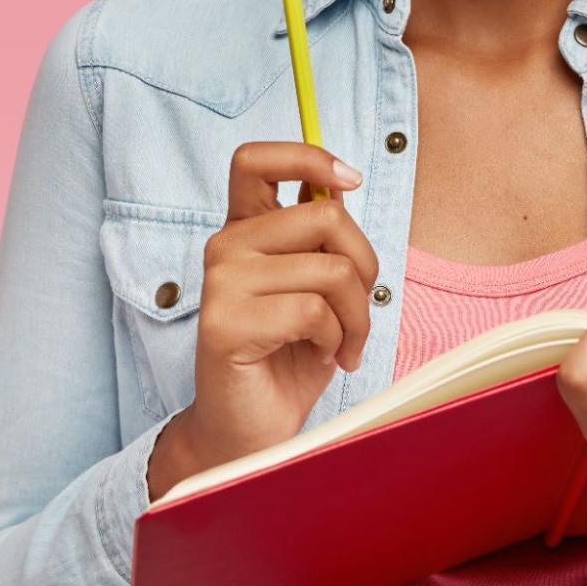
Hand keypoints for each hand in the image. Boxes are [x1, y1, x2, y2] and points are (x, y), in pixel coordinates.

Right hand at [146, 142, 378, 500]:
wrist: (252, 429)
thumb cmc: (291, 354)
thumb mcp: (318, 284)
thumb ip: (322, 236)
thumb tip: (341, 185)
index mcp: (246, 229)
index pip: (256, 159)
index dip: (309, 156)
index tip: (348, 180)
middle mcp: (226, 247)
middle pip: (327, 217)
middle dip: (365, 266)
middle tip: (358, 308)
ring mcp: (220, 283)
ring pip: (332, 270)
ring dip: (357, 315)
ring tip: (340, 341)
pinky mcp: (223, 323)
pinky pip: (314, 312)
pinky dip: (336, 339)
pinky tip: (321, 356)